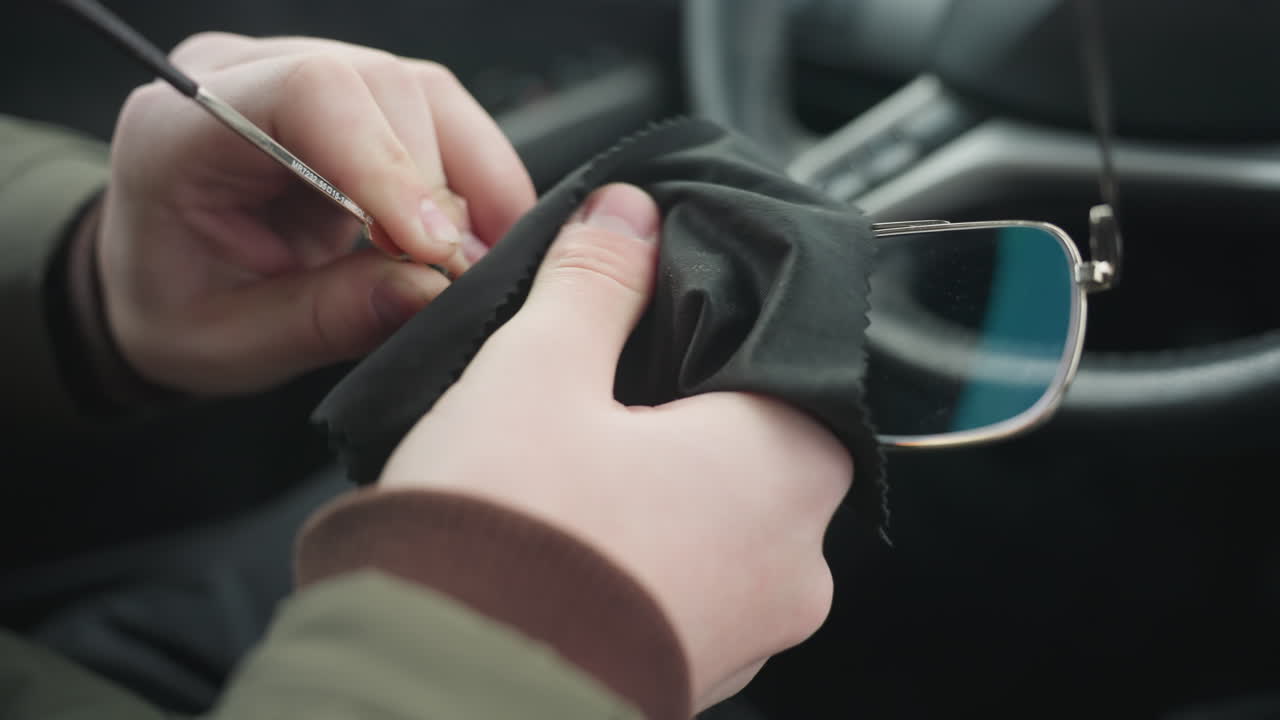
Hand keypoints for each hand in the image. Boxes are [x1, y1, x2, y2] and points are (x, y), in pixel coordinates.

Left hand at [96, 33, 534, 394]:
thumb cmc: (177, 311)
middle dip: (434, 187)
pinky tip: (478, 240)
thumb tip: (430, 290)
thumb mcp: (234, 344)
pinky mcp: (358, 103)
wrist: (164, 287)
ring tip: (474, 264)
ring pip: (425, 94)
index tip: (432, 249)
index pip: (307, 95)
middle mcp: (247, 79)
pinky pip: (440, 116)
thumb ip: (325, 319)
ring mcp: (308, 79)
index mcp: (181, 128)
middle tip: (454, 277)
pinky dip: (476, 180)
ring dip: (471, 181)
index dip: (385, 163)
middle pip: (381, 87)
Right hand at [379, 183, 851, 708]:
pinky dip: (641, 555)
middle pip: (751, 440)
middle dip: (676, 406)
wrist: (443, 697)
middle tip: (592, 388)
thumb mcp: (538, 370)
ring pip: (719, 520)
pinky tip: (571, 538)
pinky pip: (686, 588)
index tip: (646, 311)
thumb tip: (627, 217)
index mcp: (785, 466)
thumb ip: (596, 281)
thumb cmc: (502, 537)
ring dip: (658, 486)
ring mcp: (752, 633)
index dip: (710, 321)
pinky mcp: (698, 679)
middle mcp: (794, 561)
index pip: (784, 355)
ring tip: (568, 467)